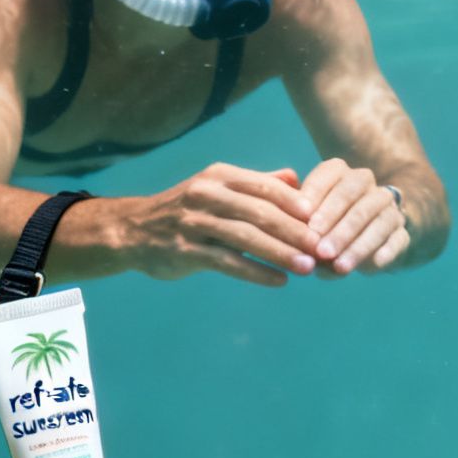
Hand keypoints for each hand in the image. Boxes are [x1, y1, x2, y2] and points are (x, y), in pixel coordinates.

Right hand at [123, 162, 320, 285]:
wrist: (132, 230)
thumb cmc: (186, 209)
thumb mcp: (218, 186)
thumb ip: (258, 184)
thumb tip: (297, 179)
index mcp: (220, 176)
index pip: (266, 188)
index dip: (297, 204)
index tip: (325, 219)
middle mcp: (207, 194)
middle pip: (260, 212)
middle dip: (295, 232)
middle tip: (323, 248)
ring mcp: (195, 223)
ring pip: (245, 238)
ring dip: (280, 253)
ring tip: (307, 268)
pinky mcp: (186, 250)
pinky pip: (227, 262)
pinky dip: (256, 272)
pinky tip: (279, 281)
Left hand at [299, 158, 410, 274]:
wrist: (367, 242)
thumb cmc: (326, 229)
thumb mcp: (310, 223)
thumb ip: (301, 229)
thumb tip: (298, 248)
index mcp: (341, 174)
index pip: (330, 174)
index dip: (315, 194)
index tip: (302, 217)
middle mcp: (368, 186)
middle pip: (352, 195)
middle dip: (334, 222)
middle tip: (320, 249)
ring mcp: (388, 208)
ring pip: (376, 220)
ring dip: (358, 245)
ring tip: (340, 267)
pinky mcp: (402, 233)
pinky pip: (398, 239)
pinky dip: (387, 251)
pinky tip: (375, 264)